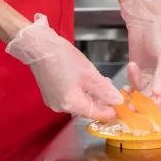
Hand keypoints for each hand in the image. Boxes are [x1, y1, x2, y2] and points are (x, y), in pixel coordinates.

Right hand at [5, 14, 121, 120]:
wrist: (38, 46)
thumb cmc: (63, 58)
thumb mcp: (88, 73)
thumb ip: (104, 89)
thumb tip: (117, 101)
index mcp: (71, 104)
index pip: (96, 114)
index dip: (111, 111)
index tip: (122, 106)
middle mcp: (61, 107)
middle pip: (87, 109)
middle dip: (102, 101)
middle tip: (114, 90)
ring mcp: (55, 100)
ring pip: (80, 102)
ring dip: (93, 95)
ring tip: (104, 82)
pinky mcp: (51, 93)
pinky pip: (71, 96)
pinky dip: (82, 91)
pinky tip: (89, 81)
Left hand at [120, 0, 160, 103]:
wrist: (144, 21)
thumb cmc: (160, 34)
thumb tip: (158, 92)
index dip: (154, 102)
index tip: (143, 105)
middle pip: (152, 97)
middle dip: (141, 99)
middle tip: (130, 102)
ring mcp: (149, 77)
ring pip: (141, 92)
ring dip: (134, 90)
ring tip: (130, 76)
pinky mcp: (137, 73)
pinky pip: (133, 84)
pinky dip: (129, 83)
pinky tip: (128, 74)